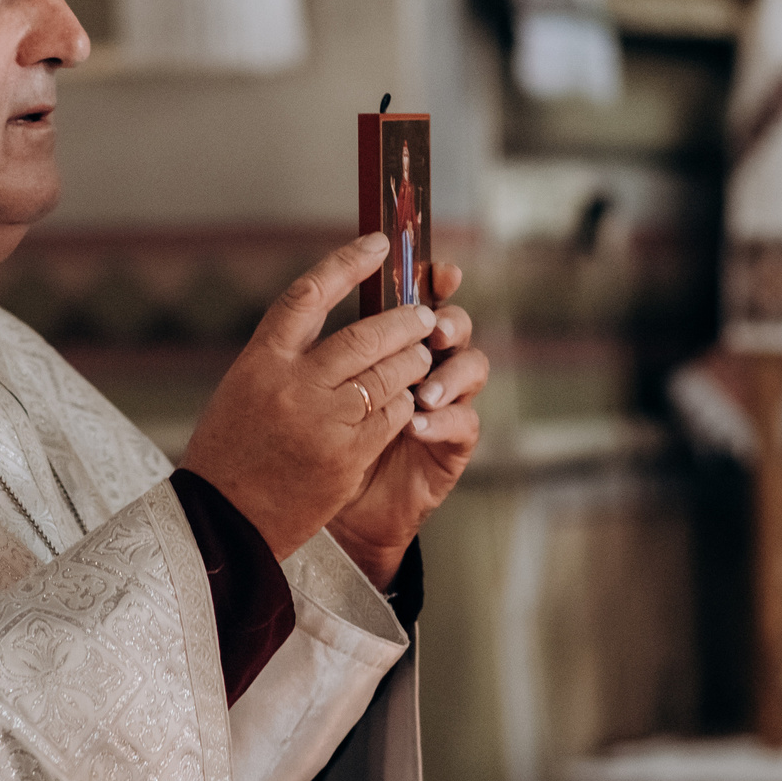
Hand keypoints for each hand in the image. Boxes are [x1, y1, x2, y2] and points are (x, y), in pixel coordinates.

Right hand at [183, 234, 441, 559]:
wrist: (221, 522)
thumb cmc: (230, 452)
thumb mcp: (244, 388)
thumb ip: (286, 356)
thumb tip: (334, 324)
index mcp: (261, 360)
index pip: (310, 293)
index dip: (348, 263)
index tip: (379, 245)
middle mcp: (294, 385)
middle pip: (366, 334)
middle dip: (404, 321)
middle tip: (423, 315)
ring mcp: (324, 422)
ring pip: (390, 375)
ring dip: (414, 361)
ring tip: (423, 354)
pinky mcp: (348, 456)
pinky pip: (394, 416)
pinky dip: (406, 403)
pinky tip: (408, 400)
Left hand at [329, 262, 488, 589]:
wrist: (318, 509)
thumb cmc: (309, 442)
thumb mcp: (310, 387)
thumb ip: (328, 346)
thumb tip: (323, 288)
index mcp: (390, 342)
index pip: (421, 297)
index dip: (435, 279)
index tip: (438, 271)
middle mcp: (422, 365)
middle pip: (453, 325)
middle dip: (447, 321)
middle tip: (432, 330)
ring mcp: (442, 403)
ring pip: (472, 367)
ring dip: (450, 372)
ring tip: (423, 391)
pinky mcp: (450, 445)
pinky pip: (464, 423)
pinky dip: (442, 420)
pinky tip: (416, 425)